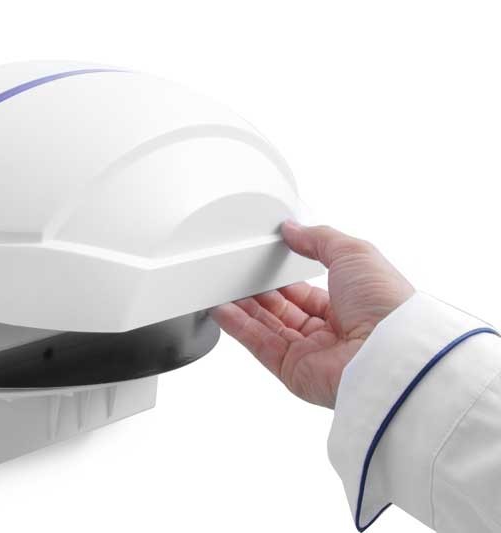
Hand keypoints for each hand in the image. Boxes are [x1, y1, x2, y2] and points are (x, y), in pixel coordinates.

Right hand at [211, 221, 413, 407]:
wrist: (391, 352)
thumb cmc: (386, 305)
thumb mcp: (355, 253)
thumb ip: (319, 239)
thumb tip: (292, 229)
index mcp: (351, 307)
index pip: (305, 292)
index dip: (282, 278)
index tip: (262, 262)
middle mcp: (331, 333)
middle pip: (282, 311)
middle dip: (258, 292)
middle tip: (236, 273)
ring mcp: (311, 354)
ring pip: (266, 328)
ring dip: (242, 308)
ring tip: (220, 287)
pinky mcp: (293, 372)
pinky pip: (259, 345)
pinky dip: (238, 327)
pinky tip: (222, 309)